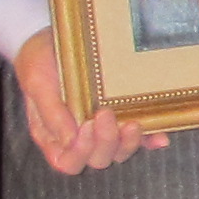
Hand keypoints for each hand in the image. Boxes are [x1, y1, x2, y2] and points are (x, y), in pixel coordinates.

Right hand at [8, 28, 163, 175]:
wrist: (53, 37)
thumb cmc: (40, 61)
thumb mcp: (38, 84)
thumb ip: (51, 114)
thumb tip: (71, 142)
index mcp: (53, 134)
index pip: (67, 161)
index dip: (80, 152)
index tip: (86, 126)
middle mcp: (79, 136)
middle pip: (97, 159)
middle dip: (106, 142)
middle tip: (105, 114)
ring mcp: (102, 128)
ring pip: (120, 153)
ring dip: (129, 143)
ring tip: (132, 122)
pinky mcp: (122, 116)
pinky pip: (141, 137)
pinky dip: (151, 139)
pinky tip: (161, 135)